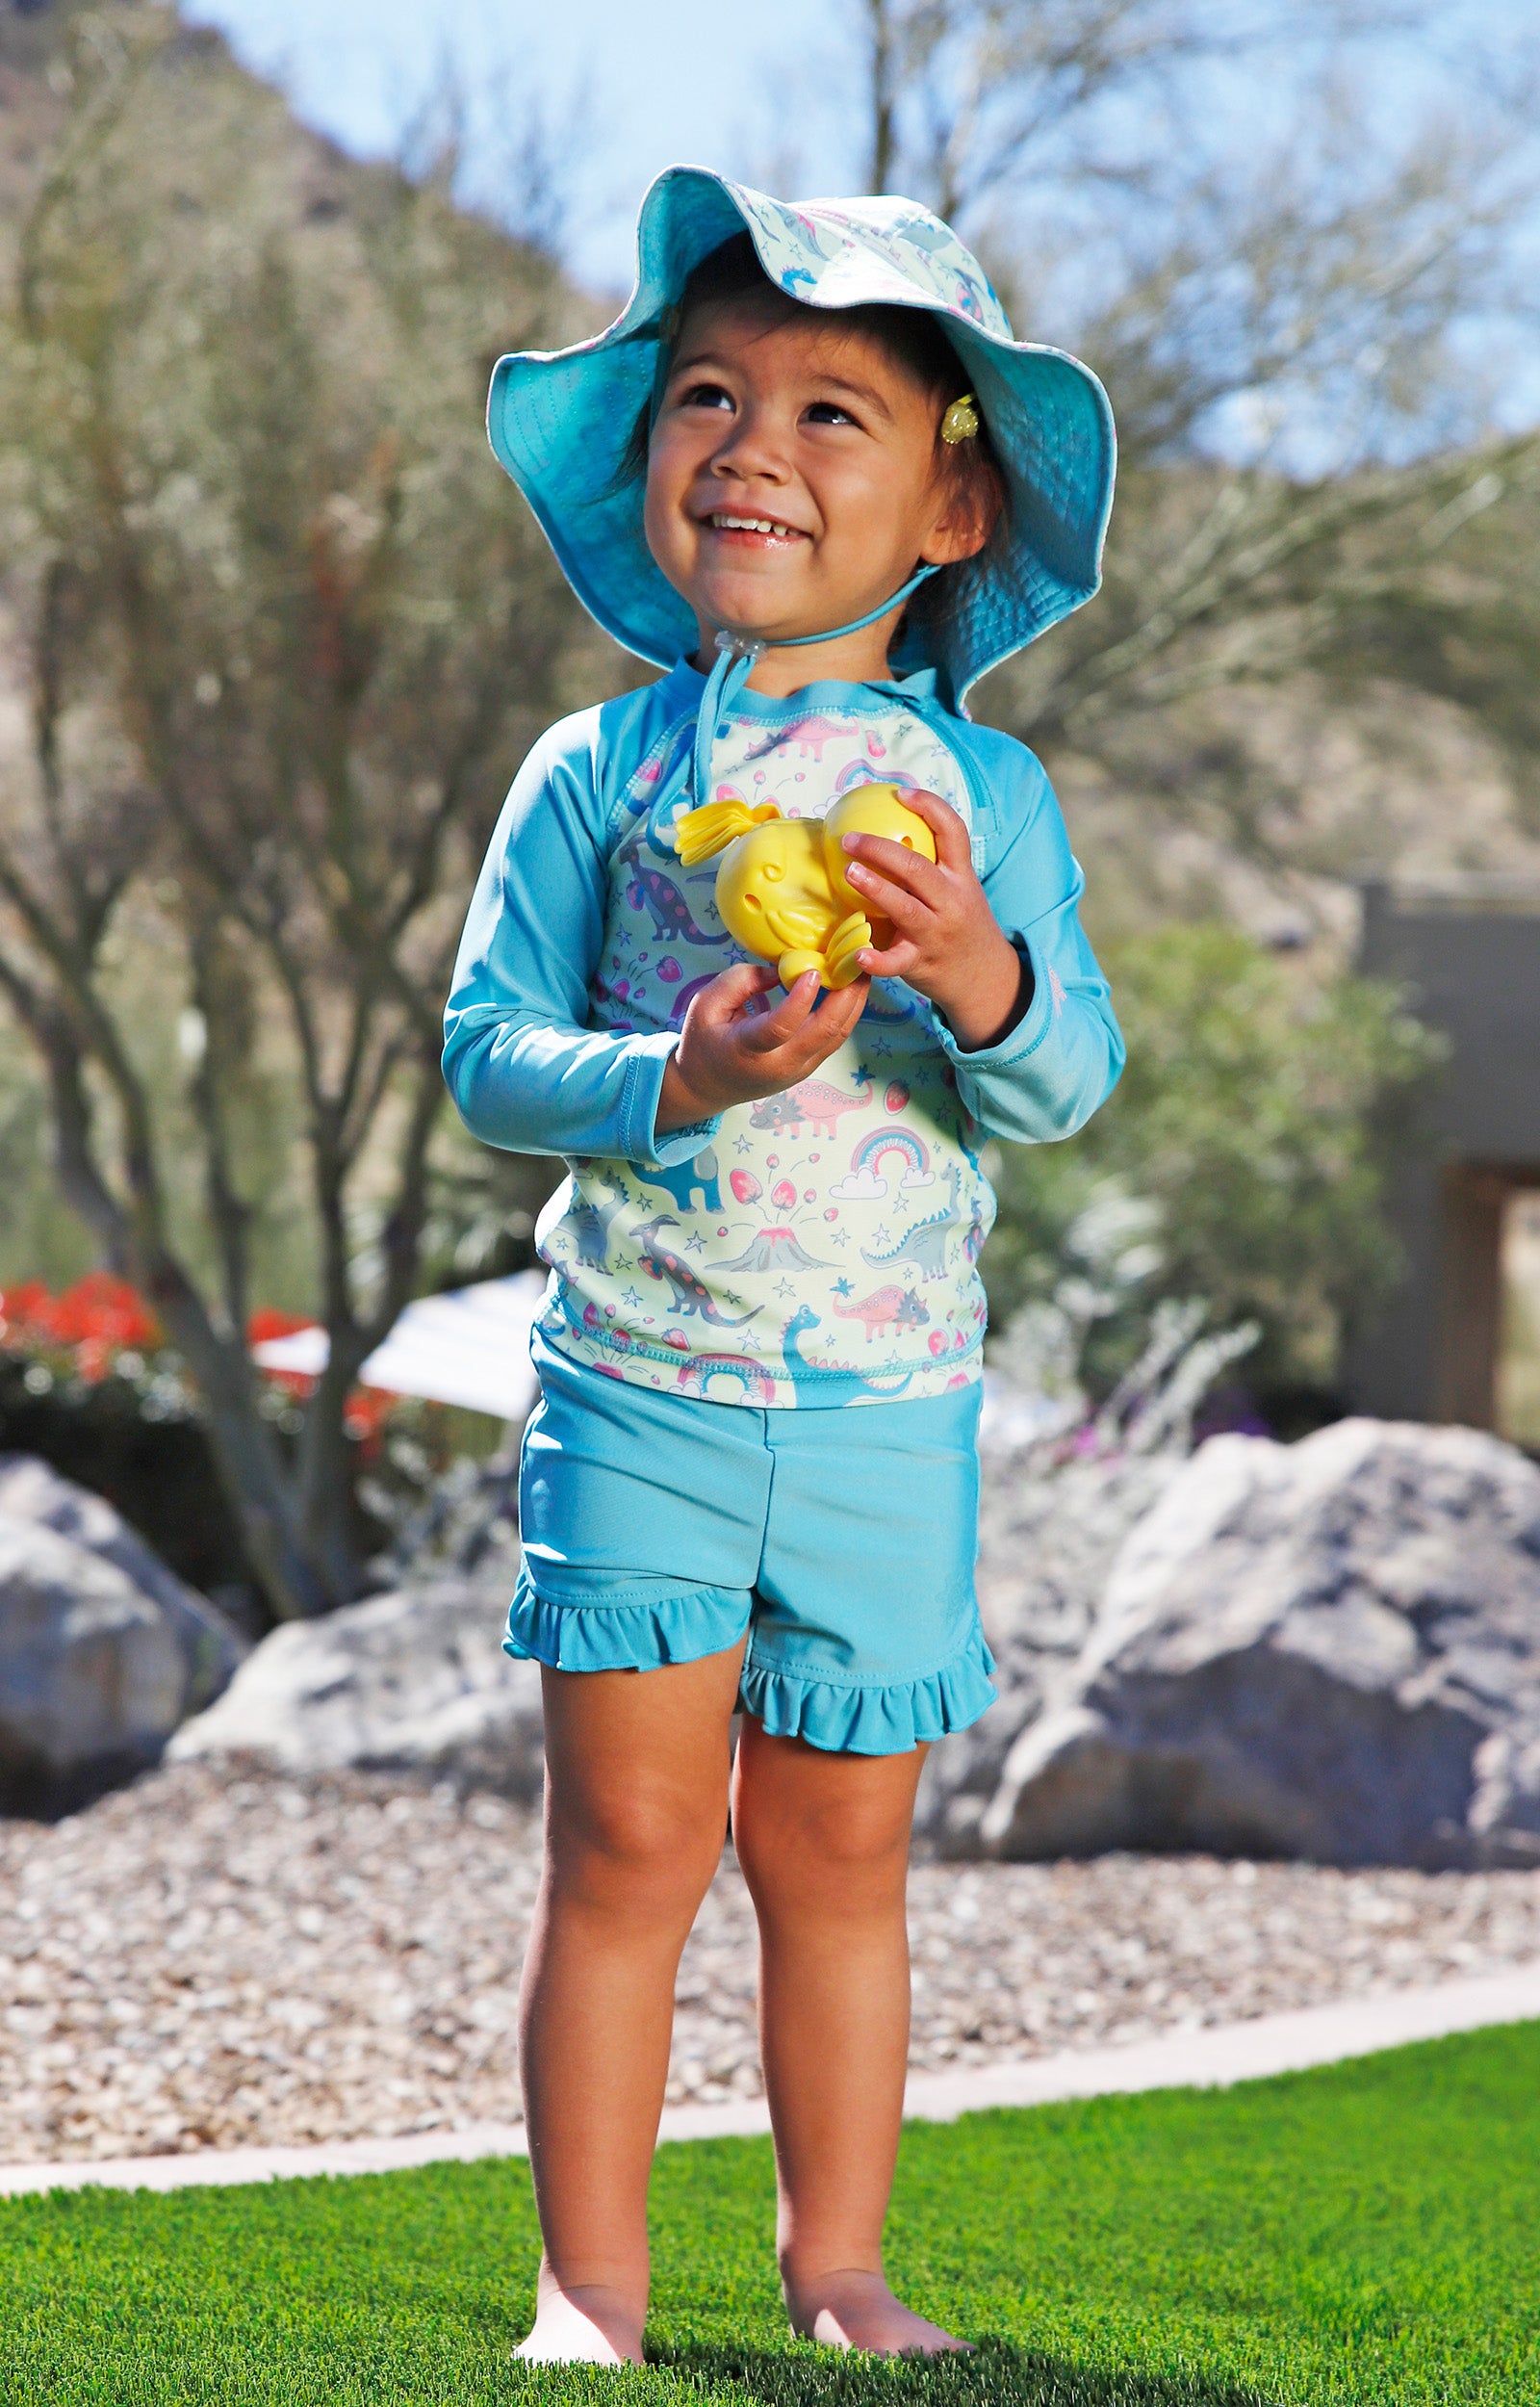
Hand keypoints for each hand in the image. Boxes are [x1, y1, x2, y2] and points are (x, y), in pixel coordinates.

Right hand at [655, 961, 869, 1132]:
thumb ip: (740, 981)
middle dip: (846, 995)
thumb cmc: (704, 1040)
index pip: (780, 1028)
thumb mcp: (706, 1004)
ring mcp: (798, 1070)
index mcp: (747, 1050)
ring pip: (837, 1036)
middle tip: (855, 960)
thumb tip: (783, 969)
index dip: (800, 1000)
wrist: (707, 1086)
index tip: (813, 969)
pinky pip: (835, 1038)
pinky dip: (847, 1012)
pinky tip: (851, 987)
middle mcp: (779, 1065)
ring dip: (854, 1002)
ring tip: (861, 969)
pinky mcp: (808, 1067)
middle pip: (824, 1033)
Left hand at [840, 789, 1029, 1051]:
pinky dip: (877, 960)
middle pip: (917, 868)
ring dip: (875, 888)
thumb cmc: (960, 925)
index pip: (953, 832)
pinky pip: (896, 961)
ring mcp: (936, 933)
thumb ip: (930, 868)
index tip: (901, 793)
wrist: (985, 977)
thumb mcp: (958, 891)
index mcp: (961, 877)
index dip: (929, 807)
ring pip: (904, 908)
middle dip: (881, 849)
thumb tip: (883, 833)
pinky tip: (859, 954)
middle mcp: (951, 901)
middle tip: (849, 839)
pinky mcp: (921, 962)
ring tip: (848, 872)